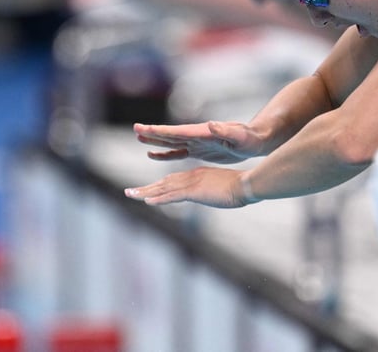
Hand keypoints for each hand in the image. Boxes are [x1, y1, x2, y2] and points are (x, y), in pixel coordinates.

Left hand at [124, 166, 247, 207]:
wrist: (247, 184)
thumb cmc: (241, 186)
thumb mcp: (224, 187)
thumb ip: (215, 190)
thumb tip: (216, 195)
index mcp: (199, 175)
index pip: (174, 180)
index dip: (159, 185)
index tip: (149, 189)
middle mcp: (192, 176)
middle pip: (164, 182)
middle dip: (146, 188)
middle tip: (130, 192)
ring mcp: (192, 183)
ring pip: (163, 187)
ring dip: (145, 192)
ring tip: (131, 194)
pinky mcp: (194, 191)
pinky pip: (172, 195)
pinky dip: (158, 198)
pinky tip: (147, 201)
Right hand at [133, 120, 265, 162]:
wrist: (257, 140)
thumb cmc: (250, 138)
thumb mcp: (240, 136)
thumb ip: (226, 131)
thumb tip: (212, 124)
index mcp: (203, 132)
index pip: (177, 131)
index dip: (159, 130)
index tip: (142, 127)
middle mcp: (197, 135)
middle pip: (170, 134)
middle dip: (152, 132)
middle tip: (135, 128)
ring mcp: (197, 143)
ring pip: (171, 142)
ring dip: (155, 140)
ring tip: (139, 137)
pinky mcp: (200, 150)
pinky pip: (178, 152)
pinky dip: (165, 154)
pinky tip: (153, 154)